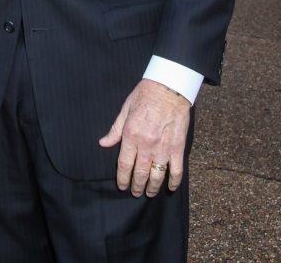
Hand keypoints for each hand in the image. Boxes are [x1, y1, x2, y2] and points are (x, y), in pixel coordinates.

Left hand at [99, 78, 190, 196]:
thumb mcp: (125, 109)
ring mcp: (163, 148)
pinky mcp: (178, 147)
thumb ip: (115, 129)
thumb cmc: (145, 95)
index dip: (122, 179)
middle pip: (140, 174)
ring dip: (152, 188)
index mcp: (131, 135)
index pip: (124, 164)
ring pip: (157, 176)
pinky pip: (176, 170)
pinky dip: (174, 181)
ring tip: (149, 192)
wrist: (169, 87)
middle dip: (136, 186)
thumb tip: (103, 143)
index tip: (122, 186)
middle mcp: (146, 145)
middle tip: (135, 192)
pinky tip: (170, 187)